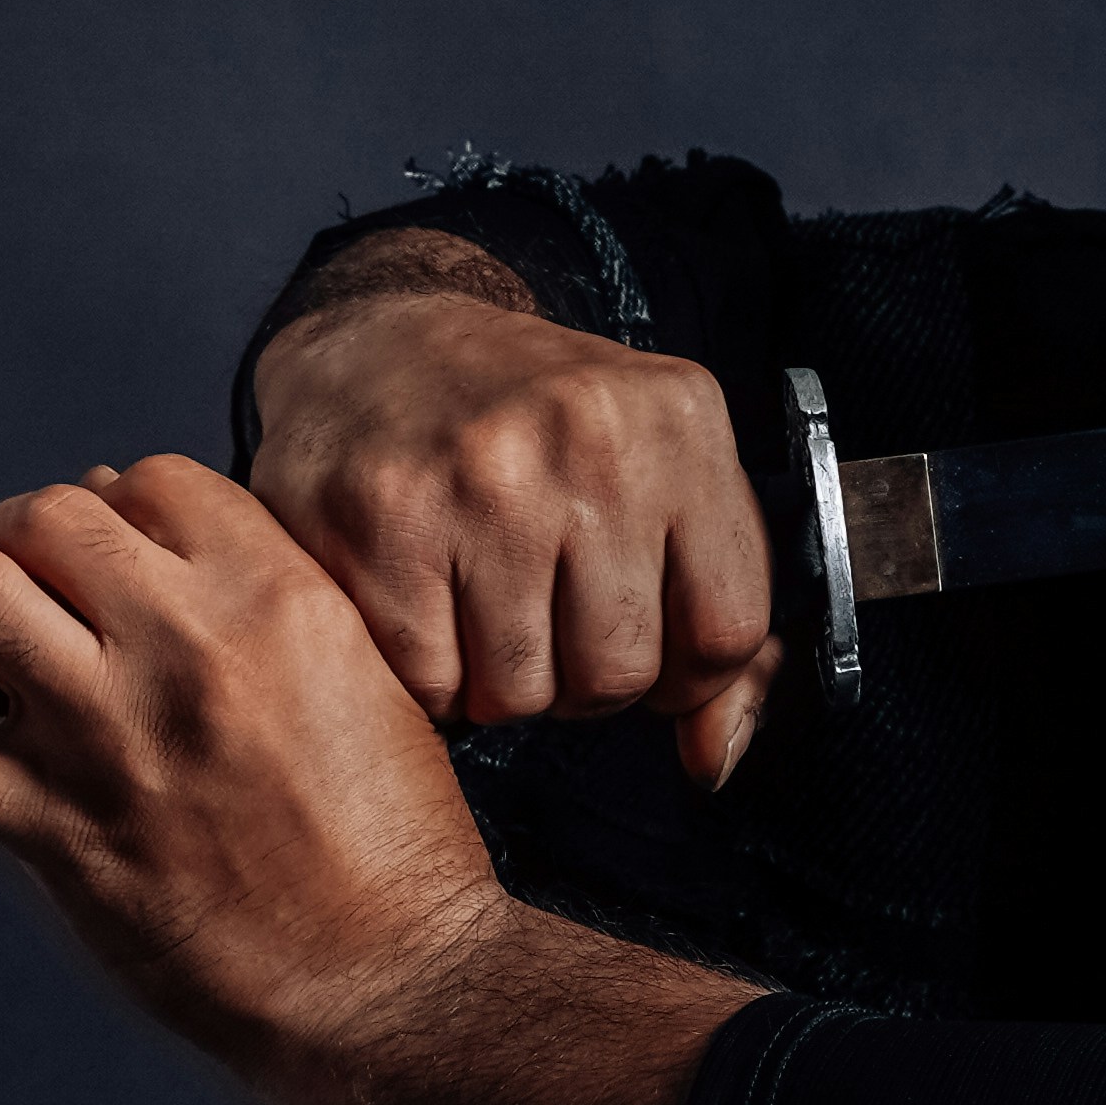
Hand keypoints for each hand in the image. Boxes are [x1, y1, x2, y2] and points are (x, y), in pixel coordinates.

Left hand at [0, 456, 746, 1104]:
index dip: (105, 506)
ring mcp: (107, 739)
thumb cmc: (395, 842)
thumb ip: (269, 606)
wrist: (398, 987)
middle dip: (5, 529)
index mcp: (278, 599)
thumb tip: (147, 540)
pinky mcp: (53, 831)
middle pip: (44, 517)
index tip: (93, 548)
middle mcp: (184, 649)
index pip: (147, 483)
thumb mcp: (367, 679)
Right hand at [248, 285, 779, 785]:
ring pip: (521, 693)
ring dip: (500, 682)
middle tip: (547, 622)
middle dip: (583, 681)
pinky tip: (424, 605)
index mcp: (679, 421)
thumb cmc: (535, 428)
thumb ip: (712, 622)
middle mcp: (588, 438)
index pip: (727, 630)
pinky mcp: (381, 516)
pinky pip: (430, 683)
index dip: (685, 675)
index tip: (645, 649)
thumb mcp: (659, 479)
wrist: (377, 341)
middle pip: (619, 673)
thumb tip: (714, 763)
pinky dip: (428, 674)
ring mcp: (479, 476)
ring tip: (483, 609)